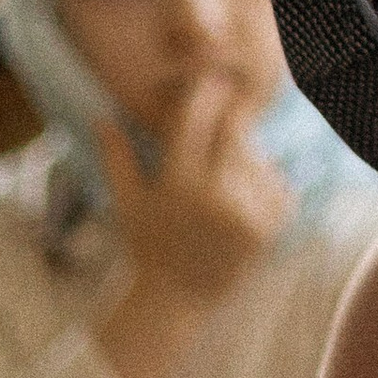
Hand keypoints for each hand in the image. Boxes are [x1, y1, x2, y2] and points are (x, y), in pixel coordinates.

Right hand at [97, 74, 290, 305]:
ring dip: (243, 153)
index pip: (196, 118)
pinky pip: (277, 180)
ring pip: (256, 154)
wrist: (178, 298)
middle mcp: (216, 196)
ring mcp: (249, 211)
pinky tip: (242, 193)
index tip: (206, 80)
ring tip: (223, 171)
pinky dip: (263, 180)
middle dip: (229, 116)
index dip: (203, 94)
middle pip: (234, 128)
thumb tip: (100, 115)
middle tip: (226, 107)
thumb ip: (116, 157)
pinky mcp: (272, 226)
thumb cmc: (146, 246)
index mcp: (178, 185)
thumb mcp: (126, 203)